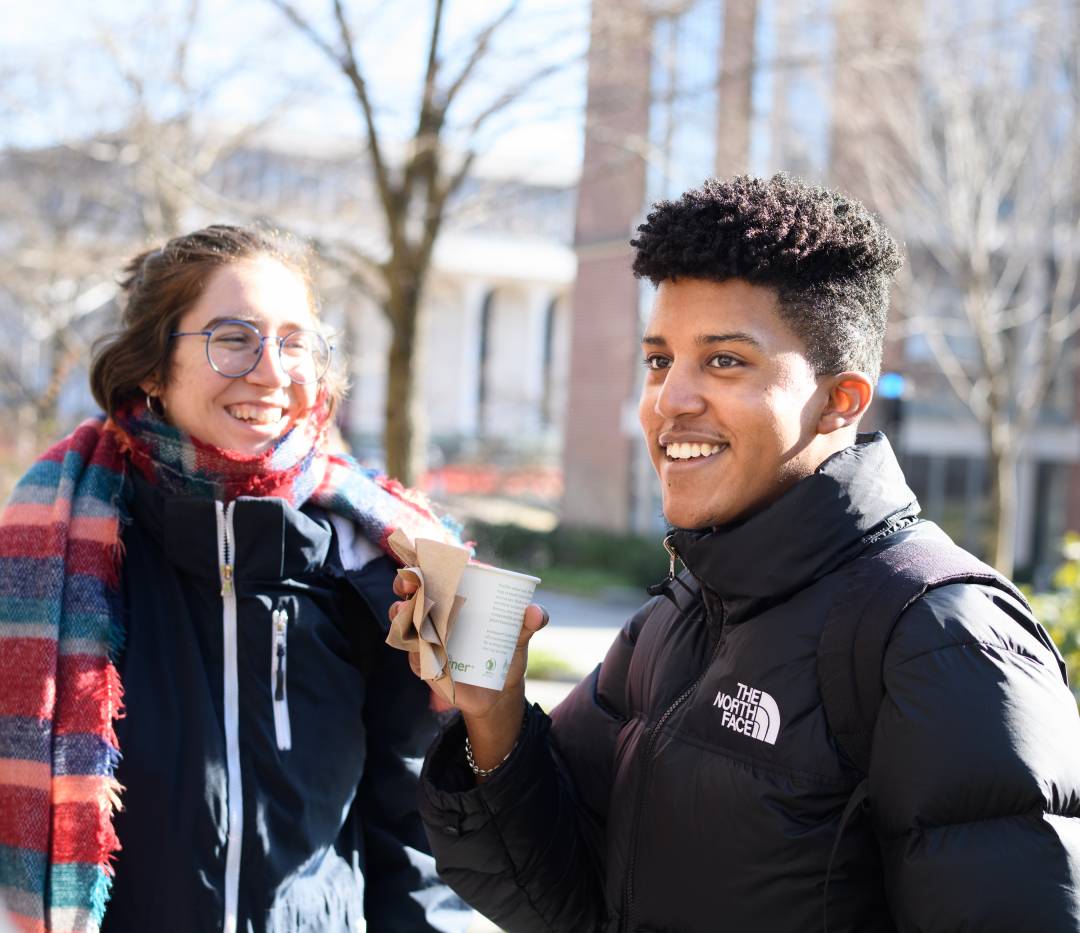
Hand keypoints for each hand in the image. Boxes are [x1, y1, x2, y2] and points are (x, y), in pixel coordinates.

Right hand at [390, 569, 548, 771]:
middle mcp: (438, 611)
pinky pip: (412, 652)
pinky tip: (420, 647)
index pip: (438, 571)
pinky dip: (413, 648)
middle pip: (412, 590)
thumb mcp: (521, 634)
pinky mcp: (423, 661)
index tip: (425, 558)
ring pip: (404, 619)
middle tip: (408, 583)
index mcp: (459, 595)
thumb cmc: (507, 651)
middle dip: (405, 582)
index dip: (426, 561)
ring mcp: (427, 635)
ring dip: (401, 613)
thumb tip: (535, 613)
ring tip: (406, 610)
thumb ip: (531, 620)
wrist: (499, 692)